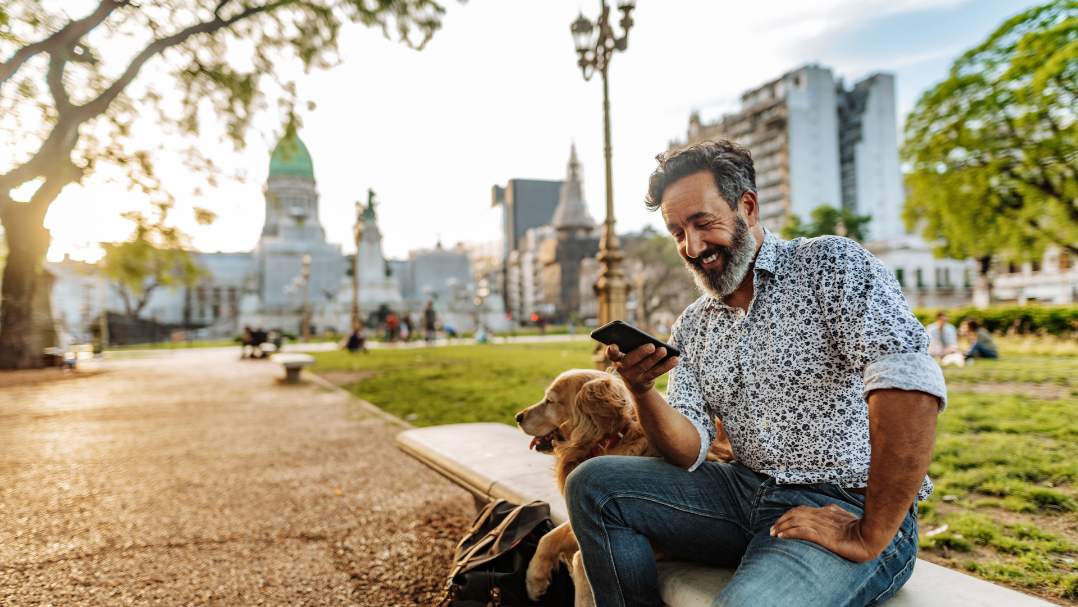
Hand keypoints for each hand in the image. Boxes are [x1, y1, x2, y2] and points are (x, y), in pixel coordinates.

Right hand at [606, 343, 677, 395]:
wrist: (636, 384)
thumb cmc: (634, 360)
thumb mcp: (631, 353)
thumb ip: (635, 346)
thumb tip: (652, 344)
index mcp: (617, 358)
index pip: (611, 354)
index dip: (611, 350)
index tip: (614, 345)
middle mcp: (622, 369)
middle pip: (630, 360)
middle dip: (640, 352)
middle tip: (651, 346)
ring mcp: (633, 377)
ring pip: (644, 367)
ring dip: (655, 358)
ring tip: (664, 350)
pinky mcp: (644, 383)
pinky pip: (656, 373)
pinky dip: (666, 366)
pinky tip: (675, 359)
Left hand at [769, 504, 884, 562]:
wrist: (871, 536)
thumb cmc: (862, 530)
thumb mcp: (845, 518)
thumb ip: (835, 514)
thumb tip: (829, 509)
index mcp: (826, 511)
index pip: (802, 510)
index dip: (789, 515)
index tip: (781, 523)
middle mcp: (821, 515)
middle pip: (795, 514)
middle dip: (781, 521)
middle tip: (771, 530)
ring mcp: (821, 524)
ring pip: (795, 521)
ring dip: (782, 527)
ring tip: (773, 534)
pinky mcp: (822, 535)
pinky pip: (801, 531)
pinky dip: (789, 533)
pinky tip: (782, 537)